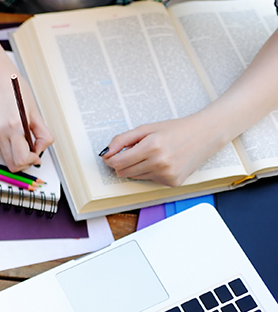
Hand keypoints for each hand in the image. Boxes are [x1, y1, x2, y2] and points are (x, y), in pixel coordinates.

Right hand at [0, 58, 53, 171]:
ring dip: (17, 155)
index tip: (37, 154)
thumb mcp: (34, 111)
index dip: (32, 161)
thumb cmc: (13, 88)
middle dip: (25, 162)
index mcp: (14, 127)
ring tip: (24, 140)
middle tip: (32, 151)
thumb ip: (42, 133)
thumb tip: (41, 148)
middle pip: (12, 165)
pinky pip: (1, 149)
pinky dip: (10, 147)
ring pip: (6, 159)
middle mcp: (0, 134)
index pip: (21, 160)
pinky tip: (14, 134)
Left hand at [100, 115, 226, 186]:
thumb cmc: (175, 129)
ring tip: (151, 154)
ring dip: (137, 168)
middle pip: (124, 172)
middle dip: (122, 164)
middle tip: (132, 153)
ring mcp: (167, 175)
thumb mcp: (146, 129)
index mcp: (152, 146)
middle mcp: (160, 163)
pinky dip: (151, 172)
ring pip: (136, 177)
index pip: (118, 162)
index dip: (111, 160)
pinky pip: (150, 180)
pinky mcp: (173, 182)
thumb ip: (122, 140)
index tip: (111, 155)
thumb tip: (106, 153)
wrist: (205, 135)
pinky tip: (163, 162)